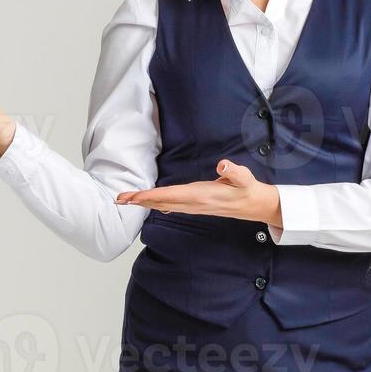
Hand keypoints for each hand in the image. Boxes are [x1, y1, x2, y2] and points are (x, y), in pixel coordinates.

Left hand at [115, 159, 281, 226]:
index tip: (134, 196)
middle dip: (139, 201)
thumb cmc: (246, 188)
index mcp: (200, 196)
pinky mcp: (193, 206)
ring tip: (125, 200)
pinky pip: (169, 206)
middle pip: (160, 203)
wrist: (252, 204)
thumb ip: (234, 171)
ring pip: (162, 206)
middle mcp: (193, 203)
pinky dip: (155, 204)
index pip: (170, 196)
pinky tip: (146, 204)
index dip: (150, 196)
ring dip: (143, 203)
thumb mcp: (244, 177)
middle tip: (118, 199)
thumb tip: (223, 165)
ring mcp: (192, 206)